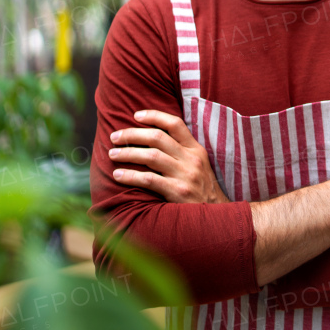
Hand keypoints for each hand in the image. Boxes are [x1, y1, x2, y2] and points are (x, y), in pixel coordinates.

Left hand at [109, 110, 228, 203]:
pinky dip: (131, 176)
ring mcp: (185, 175)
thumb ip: (181, 152)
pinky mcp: (178, 192)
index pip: (175, 124)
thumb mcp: (199, 165)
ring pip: (151, 156)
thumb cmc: (201, 189)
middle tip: (114, 137)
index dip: (154, 116)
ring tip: (112, 154)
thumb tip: (154, 140)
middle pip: (157, 137)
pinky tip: (118, 175)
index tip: (136, 116)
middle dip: (132, 134)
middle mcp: (191, 159)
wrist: (216, 214)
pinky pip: (149, 180)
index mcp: (196, 149)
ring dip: (128, 153)